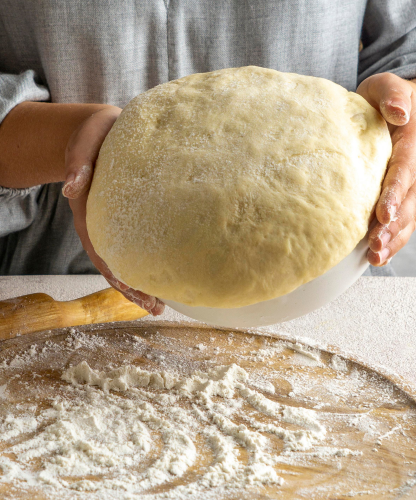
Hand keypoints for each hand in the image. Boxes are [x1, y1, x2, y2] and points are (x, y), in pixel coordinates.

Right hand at [62, 105, 164, 315]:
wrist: (104, 129)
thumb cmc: (94, 134)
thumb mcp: (83, 143)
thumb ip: (76, 162)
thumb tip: (72, 187)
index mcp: (90, 210)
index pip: (100, 249)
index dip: (114, 272)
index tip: (130, 290)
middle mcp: (105, 221)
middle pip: (117, 262)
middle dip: (134, 287)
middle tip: (156, 308)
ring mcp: (120, 221)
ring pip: (130, 256)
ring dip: (145, 280)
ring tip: (164, 303)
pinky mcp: (136, 214)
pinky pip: (143, 241)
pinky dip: (154, 259)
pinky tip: (172, 270)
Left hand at [357, 73, 415, 265]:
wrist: (397, 112)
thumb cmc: (383, 101)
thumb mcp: (385, 86)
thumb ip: (391, 94)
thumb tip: (397, 112)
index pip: (405, 169)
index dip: (395, 192)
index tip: (382, 213)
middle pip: (411, 199)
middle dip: (394, 224)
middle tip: (375, 244)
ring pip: (411, 215)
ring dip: (395, 238)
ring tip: (376, 257)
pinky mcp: (408, 197)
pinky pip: (407, 222)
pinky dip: (395, 240)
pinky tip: (379, 257)